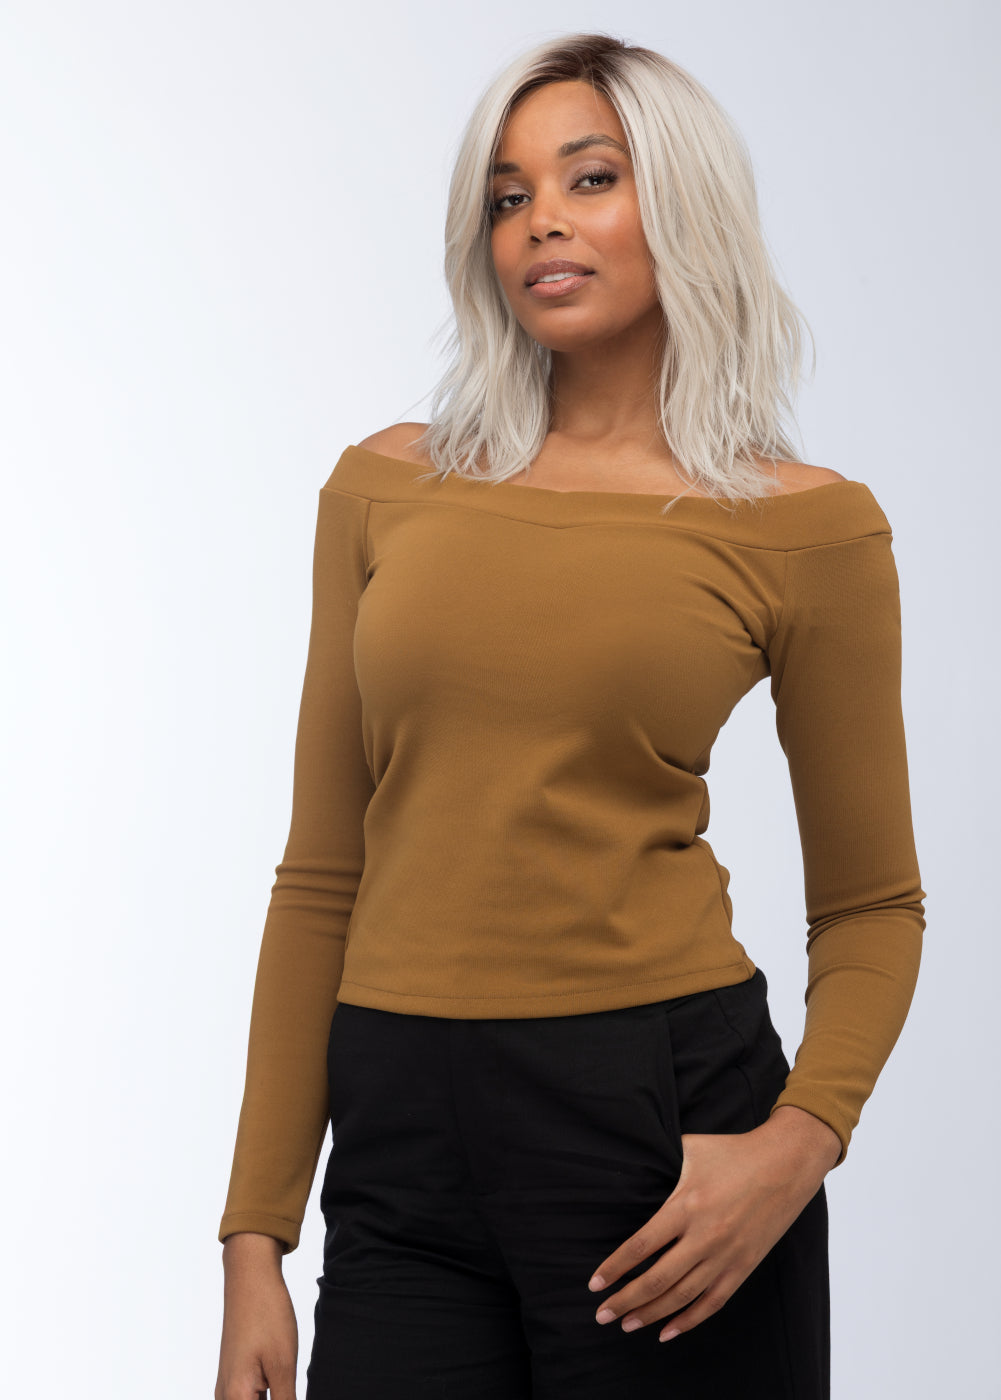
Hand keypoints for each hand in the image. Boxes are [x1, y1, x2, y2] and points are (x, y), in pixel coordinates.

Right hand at [215, 1233, 298, 1399]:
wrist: (249, 1277)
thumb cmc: (266, 1316)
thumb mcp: (283, 1365)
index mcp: (236, 1397)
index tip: (290, 1391)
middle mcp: (225, 1396)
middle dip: (278, 1399)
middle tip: (289, 1384)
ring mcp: (228, 1385)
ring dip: (274, 1397)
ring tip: (286, 1380)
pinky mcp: (235, 1375)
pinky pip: (249, 1399)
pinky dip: (267, 1397)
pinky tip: (284, 1388)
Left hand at [587, 1106, 840, 1341]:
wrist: (786, 1163)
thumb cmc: (734, 1152)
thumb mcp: (691, 1148)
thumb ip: (661, 1162)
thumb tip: (630, 1161)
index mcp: (686, 1206)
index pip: (641, 1247)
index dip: (616, 1268)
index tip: (595, 1284)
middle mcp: (704, 1237)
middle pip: (657, 1280)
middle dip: (626, 1301)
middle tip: (602, 1315)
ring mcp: (725, 1256)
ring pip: (682, 1296)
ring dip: (652, 1314)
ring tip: (627, 1325)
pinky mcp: (744, 1266)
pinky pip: (713, 1302)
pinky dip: (689, 1320)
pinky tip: (668, 1331)